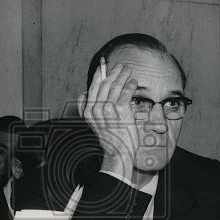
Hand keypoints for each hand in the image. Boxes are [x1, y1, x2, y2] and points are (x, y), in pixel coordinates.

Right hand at [80, 62, 138, 183]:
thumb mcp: (94, 123)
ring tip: (129, 71)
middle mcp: (96, 109)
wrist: (118, 153)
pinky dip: (130, 86)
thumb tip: (85, 93)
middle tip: (121, 66)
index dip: (98, 75)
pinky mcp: (121, 111)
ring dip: (123, 76)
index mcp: (88, 111)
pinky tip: (133, 82)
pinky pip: (126, 93)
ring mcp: (108, 109)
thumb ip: (89, 108)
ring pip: (115, 86)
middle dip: (113, 72)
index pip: (92, 87)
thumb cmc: (110, 138)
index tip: (103, 67)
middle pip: (105, 84)